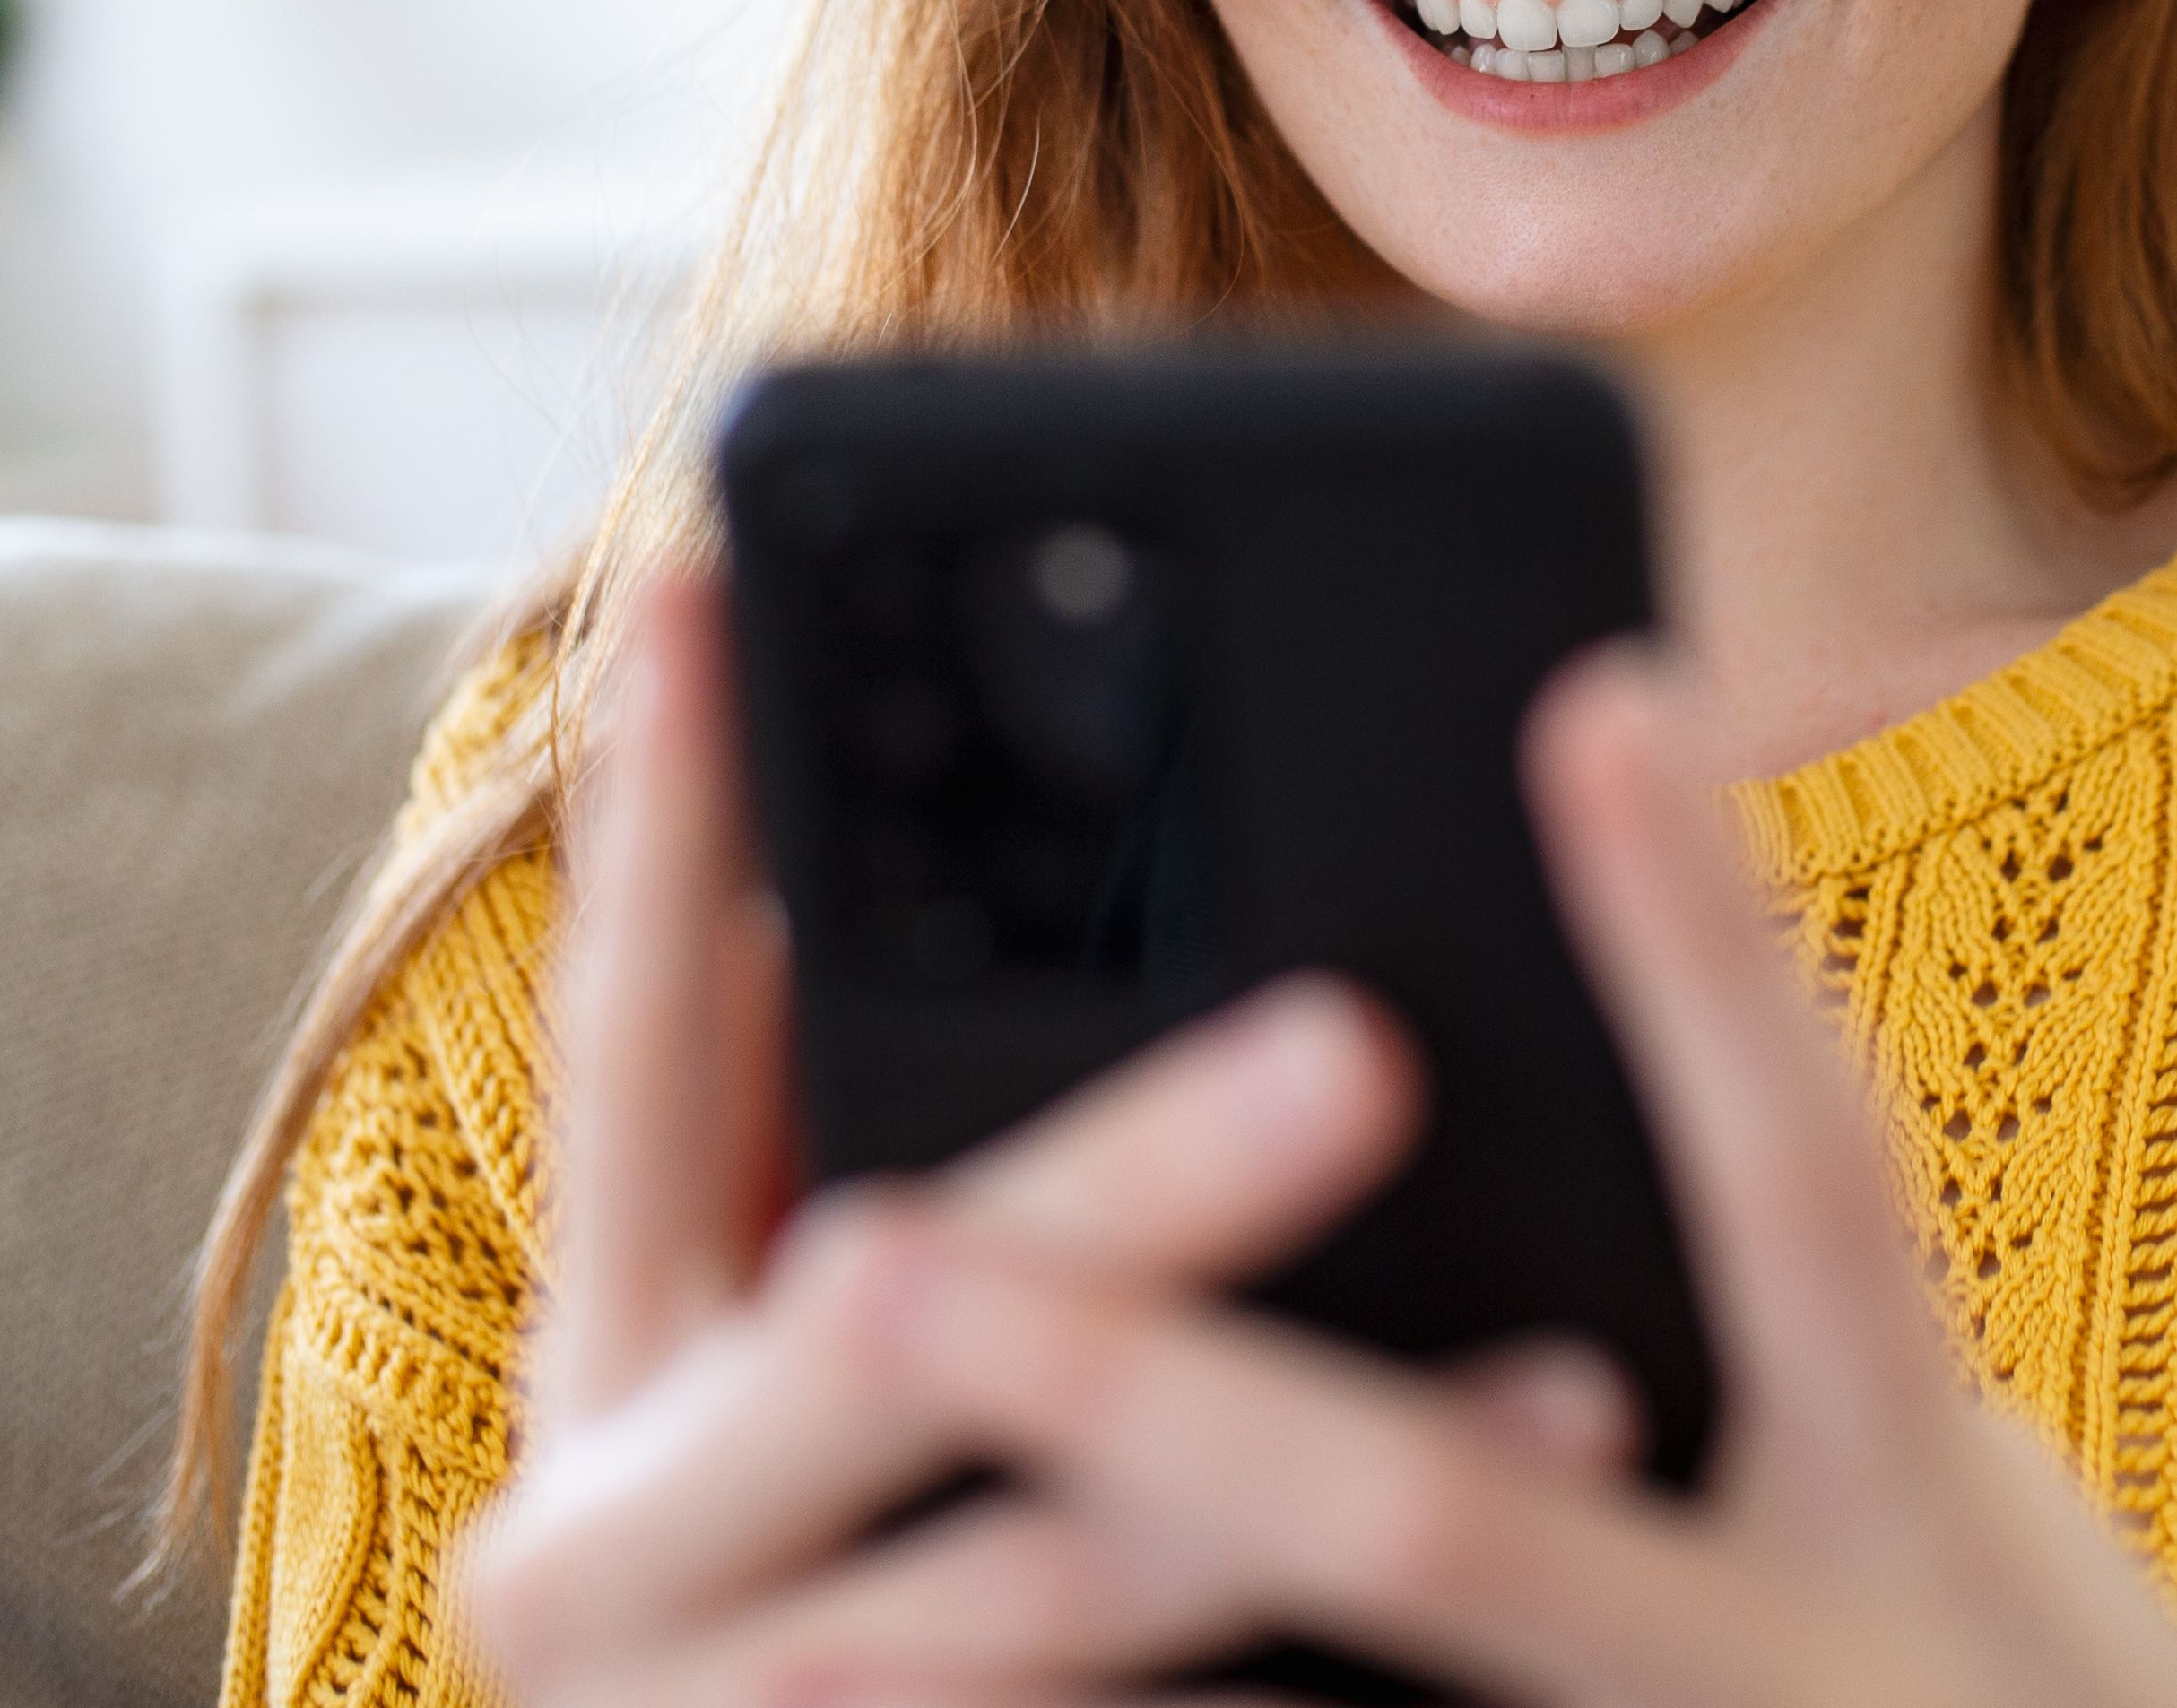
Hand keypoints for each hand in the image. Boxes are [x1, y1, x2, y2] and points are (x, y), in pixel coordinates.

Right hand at [461, 575, 1620, 1701]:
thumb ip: (841, 1147)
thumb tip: (921, 853)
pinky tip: (1498, 1656)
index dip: (663, 810)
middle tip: (1366, 1050)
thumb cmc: (810, 1604)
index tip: (718, 577)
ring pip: (1031, 1601)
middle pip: (868, 1332)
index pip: (622, 1043)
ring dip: (1304, 1478)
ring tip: (1585, 1379)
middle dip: (1133, 1188)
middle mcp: (591, 1557)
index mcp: (591, 1373)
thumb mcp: (776, 1391)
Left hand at [817, 650, 2176, 1707]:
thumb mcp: (1946, 1478)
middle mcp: (1813, 1665)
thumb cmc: (2014, 1677)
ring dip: (1061, 1673)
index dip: (1706, 945)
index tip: (1589, 694)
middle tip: (866, 1263)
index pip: (1809, 1179)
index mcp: (1917, 1484)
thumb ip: (1770, 1297)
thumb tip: (1652, 974)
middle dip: (1140, 1397)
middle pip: (1438, 1529)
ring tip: (825, 1591)